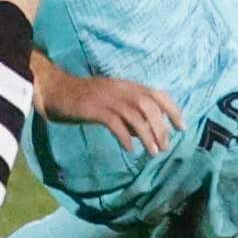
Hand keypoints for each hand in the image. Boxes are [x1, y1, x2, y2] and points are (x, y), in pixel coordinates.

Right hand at [38, 68, 181, 156]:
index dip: (172, 110)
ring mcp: (107, 98)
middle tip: (165, 147)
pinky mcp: (94, 109)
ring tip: (153, 152)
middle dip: (160, 127)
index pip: (157, 94)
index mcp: (127, 85)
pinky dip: (125, 137)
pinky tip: (129, 149)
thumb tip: (146, 131)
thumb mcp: (110, 100)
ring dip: (147, 135)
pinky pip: (114, 123)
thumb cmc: (83, 98)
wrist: (55, 90)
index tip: (182, 127)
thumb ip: (128, 112)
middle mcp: (120, 89)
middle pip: (149, 106)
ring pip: (135, 115)